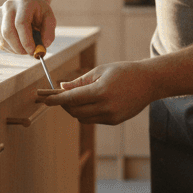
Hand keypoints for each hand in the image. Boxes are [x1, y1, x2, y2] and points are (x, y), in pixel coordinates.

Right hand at [0, 0, 55, 55]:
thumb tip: (43, 46)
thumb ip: (49, 33)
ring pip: (2, 39)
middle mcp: (9, 6)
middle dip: (19, 48)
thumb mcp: (49, 20)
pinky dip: (10, 48)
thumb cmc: (39, 14)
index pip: (21, 23)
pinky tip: (18, 44)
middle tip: (28, 53)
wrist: (27, 5)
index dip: (26, 40)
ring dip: (15, 49)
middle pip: (8, 32)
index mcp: (24, 2)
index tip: (33, 51)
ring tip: (25, 47)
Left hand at [40, 61, 160, 124]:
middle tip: (57, 96)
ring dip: (74, 110)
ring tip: (75, 98)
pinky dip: (87, 112)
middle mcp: (106, 107)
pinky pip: (93, 119)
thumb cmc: (124, 72)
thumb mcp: (101, 71)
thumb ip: (81, 81)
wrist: (149, 82)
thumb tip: (62, 87)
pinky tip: (90, 102)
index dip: (55, 100)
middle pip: (74, 111)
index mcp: (101, 91)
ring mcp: (111, 116)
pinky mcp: (114, 121)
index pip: (72, 98)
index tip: (43, 99)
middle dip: (63, 105)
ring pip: (82, 118)